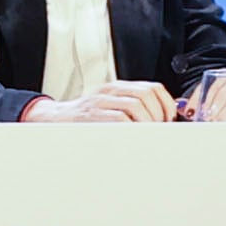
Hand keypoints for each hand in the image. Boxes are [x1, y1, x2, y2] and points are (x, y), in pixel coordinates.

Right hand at [22, 82, 177, 123]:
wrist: (55, 120)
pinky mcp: (92, 115)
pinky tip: (133, 137)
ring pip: (136, 106)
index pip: (152, 88)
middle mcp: (110, 91)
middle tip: (159, 131)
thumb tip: (162, 122)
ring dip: (147, 123)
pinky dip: (131, 129)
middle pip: (146, 96)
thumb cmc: (86, 119)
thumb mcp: (111, 107)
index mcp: (118, 87)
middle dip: (158, 115)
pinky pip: (119, 119)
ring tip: (147, 135)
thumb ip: (132, 110)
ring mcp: (101, 102)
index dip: (166, 104)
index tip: (169, 119)